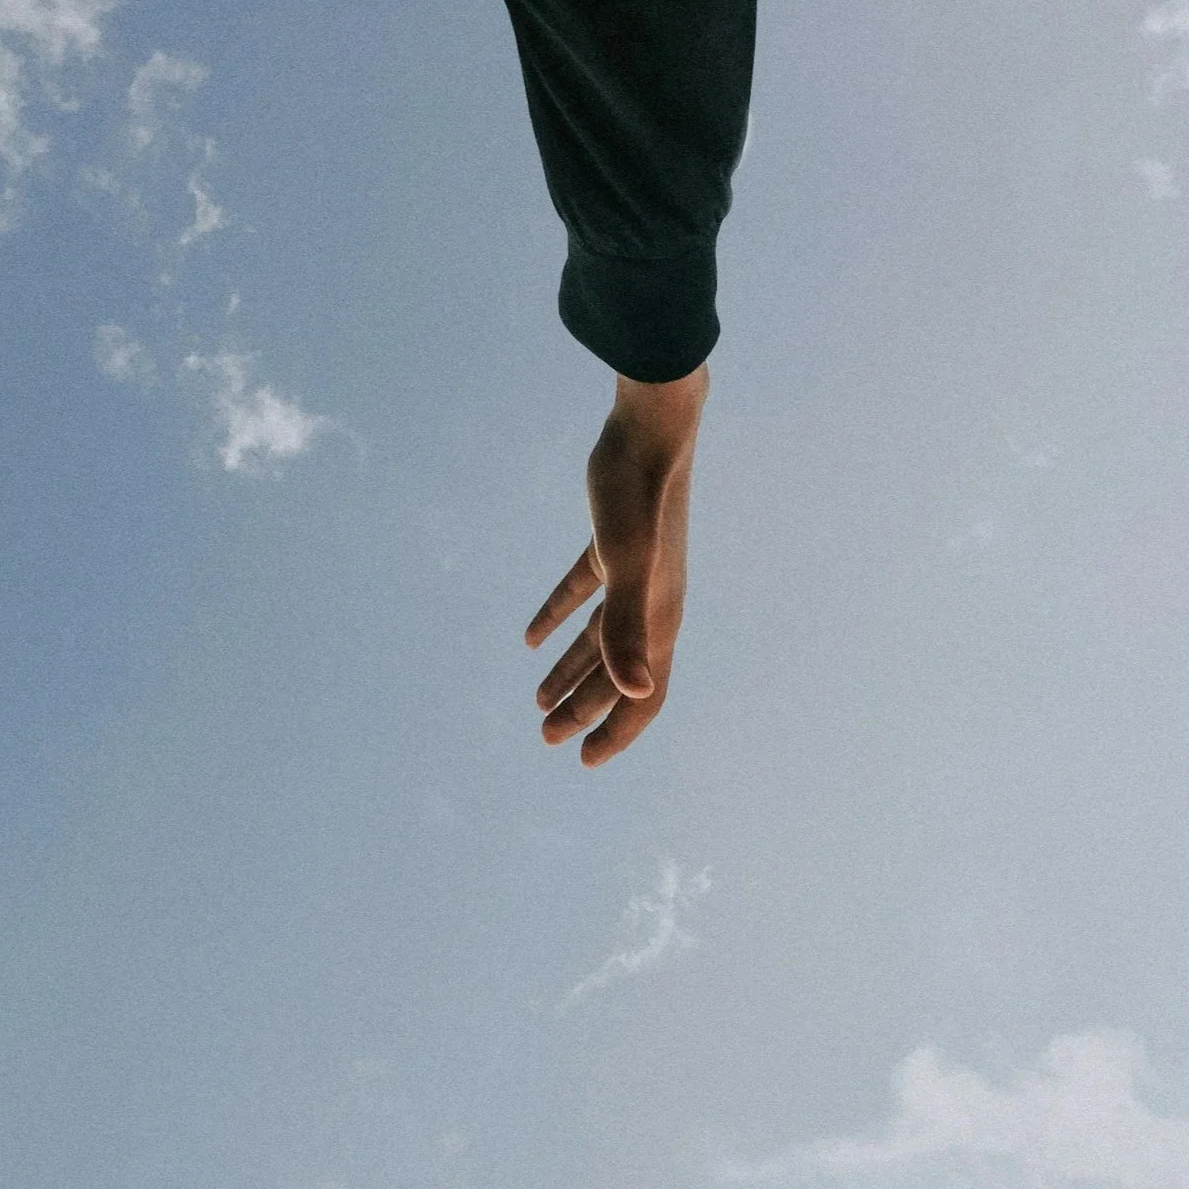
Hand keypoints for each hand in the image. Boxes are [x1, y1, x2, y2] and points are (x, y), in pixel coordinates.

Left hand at [526, 366, 708, 767]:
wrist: (651, 428)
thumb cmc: (639, 493)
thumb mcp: (625, 564)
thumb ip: (628, 629)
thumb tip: (637, 692)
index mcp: (659, 619)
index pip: (644, 696)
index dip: (616, 732)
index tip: (583, 760)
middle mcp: (652, 604)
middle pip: (615, 674)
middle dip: (582, 709)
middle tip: (544, 735)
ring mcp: (634, 574)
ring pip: (599, 639)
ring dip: (569, 671)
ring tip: (536, 700)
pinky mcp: (612, 544)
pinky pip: (583, 595)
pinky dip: (557, 618)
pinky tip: (529, 638)